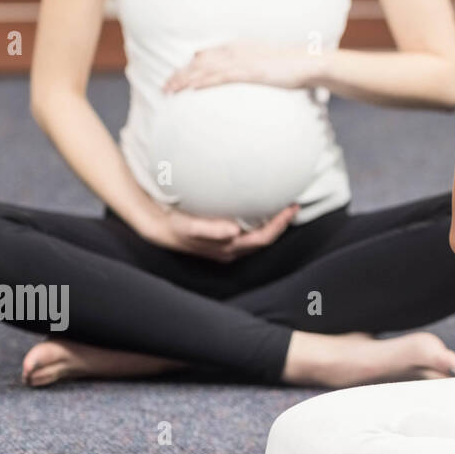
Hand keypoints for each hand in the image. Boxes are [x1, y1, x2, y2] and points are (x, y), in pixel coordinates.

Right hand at [138, 204, 299, 262]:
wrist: (161, 229)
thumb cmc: (176, 227)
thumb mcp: (190, 226)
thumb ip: (211, 229)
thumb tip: (234, 231)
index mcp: (229, 248)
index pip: (263, 238)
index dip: (280, 224)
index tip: (292, 208)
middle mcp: (232, 249)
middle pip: (265, 238)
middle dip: (281, 223)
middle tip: (293, 204)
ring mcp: (229, 246)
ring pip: (258, 236)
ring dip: (272, 222)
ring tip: (283, 205)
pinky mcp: (224, 239)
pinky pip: (250, 232)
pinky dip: (260, 221)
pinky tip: (262, 210)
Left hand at [162, 40, 326, 93]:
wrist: (309, 63)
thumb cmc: (292, 66)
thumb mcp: (269, 64)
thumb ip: (253, 67)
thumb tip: (247, 75)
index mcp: (240, 47)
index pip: (206, 55)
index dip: (189, 66)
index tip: (177, 76)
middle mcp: (236, 50)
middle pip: (199, 61)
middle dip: (179, 74)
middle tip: (164, 87)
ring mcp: (241, 61)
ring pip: (205, 69)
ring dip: (184, 80)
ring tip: (169, 91)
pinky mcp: (248, 72)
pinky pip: (220, 77)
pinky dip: (203, 82)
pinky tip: (191, 89)